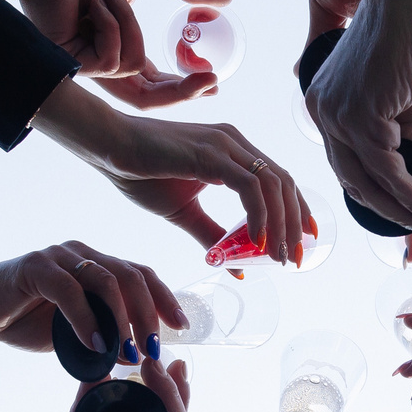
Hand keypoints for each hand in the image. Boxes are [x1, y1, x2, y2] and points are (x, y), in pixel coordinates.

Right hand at [0, 241, 184, 361]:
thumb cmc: (23, 318)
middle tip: (155, 349)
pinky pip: (71, 291)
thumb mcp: (72, 331)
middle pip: (133, 276)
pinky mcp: (37, 266)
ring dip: (124, 321)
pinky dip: (87, 320)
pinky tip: (96, 344)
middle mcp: (83, 254)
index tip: (183, 328)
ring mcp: (61, 257)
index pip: (141, 275)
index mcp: (96, 264)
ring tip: (129, 352)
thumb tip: (132, 359)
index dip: (165, 299)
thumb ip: (100, 335)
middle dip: (151, 315)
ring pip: (108, 282)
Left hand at [15, 0, 229, 108]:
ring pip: (132, 67)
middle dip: (180, 92)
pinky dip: (113, 23)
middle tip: (211, 81)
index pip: (150, 83)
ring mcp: (80, 61)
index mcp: (116, 43)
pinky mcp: (66, 58)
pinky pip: (111, 59)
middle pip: (144, 100)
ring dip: (129, 22)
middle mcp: (98, 59)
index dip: (182, 88)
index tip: (214, 82)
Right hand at [31, 85, 313, 263]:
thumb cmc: (139, 173)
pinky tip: (257, 242)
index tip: (304, 239)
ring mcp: (225, 145)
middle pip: (284, 183)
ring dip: (282, 224)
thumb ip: (213, 236)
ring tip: (279, 256)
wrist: (108, 146)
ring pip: (273, 185)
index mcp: (232, 150)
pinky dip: (259, 216)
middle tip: (296, 257)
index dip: (296, 209)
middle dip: (295, 222)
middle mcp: (235, 142)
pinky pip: (250, 187)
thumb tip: (236, 268)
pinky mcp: (211, 154)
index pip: (278, 180)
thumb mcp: (184, 212)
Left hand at [305, 0, 411, 237]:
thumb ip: (405, 135)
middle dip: (393, 213)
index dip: (381, 194)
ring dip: (410, 213)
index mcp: (327, 102)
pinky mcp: (359, 117)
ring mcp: (336, 115)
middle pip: (356, 182)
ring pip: (372, 185)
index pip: (351, 163)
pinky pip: (389, 175)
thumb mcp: (410, 95)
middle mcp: (322, 111)